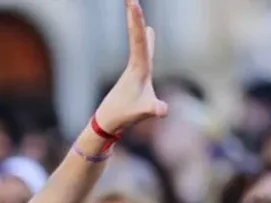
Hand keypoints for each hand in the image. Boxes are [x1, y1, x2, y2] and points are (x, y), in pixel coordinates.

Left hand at [94, 0, 168, 132]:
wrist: (107, 123)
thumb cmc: (124, 116)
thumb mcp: (142, 112)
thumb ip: (153, 109)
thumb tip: (163, 110)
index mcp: (137, 68)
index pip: (138, 40)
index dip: (137, 21)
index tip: (133, 3)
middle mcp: (135, 65)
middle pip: (136, 36)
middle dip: (134, 17)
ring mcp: (135, 69)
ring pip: (139, 41)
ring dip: (139, 24)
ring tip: (137, 8)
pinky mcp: (136, 74)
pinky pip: (143, 50)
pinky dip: (147, 39)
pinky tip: (150, 33)